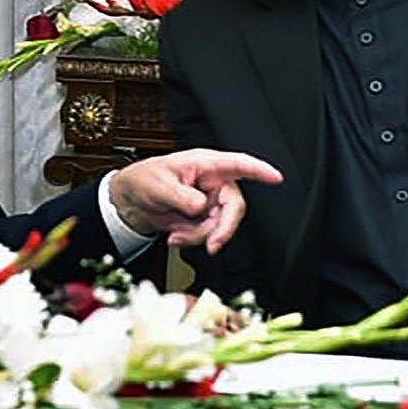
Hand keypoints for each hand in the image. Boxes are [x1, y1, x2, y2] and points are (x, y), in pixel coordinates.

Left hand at [107, 149, 282, 253]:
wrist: (131, 201)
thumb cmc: (145, 180)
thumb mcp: (159, 185)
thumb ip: (181, 196)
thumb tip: (200, 206)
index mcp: (205, 165)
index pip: (237, 164)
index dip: (259, 170)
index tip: (276, 177)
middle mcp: (212, 182)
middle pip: (234, 206)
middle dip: (223, 228)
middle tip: (212, 244)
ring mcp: (209, 202)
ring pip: (221, 225)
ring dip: (199, 236)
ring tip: (176, 235)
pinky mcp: (204, 218)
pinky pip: (208, 234)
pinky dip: (193, 240)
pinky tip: (175, 236)